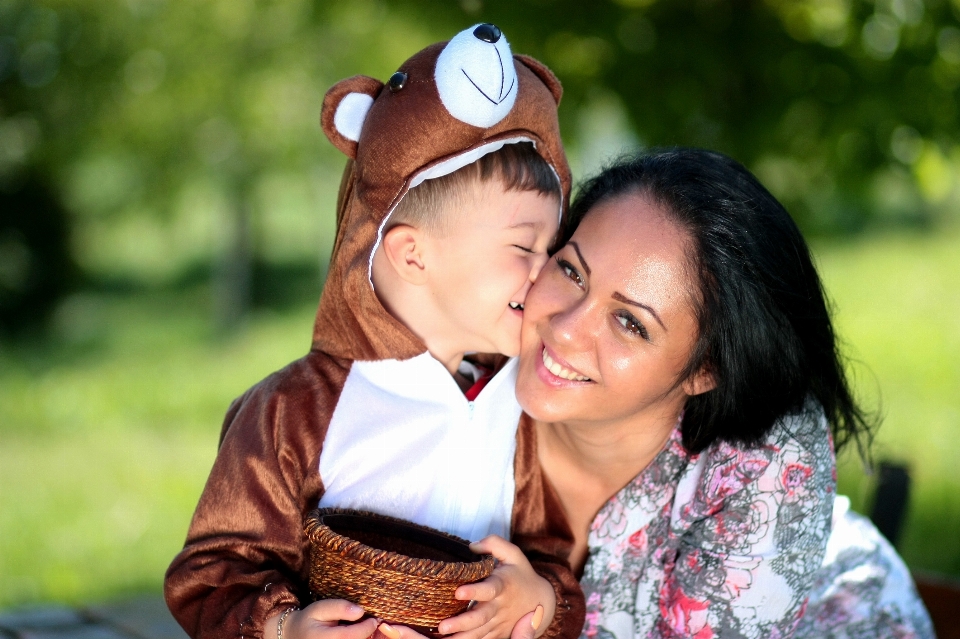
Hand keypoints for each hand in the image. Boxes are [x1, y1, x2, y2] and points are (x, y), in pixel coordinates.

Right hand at [265, 600, 378, 638]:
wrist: (294, 636)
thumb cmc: (309, 620)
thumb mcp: (320, 608)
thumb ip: (339, 608)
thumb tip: (361, 611)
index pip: (351, 636)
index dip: (367, 627)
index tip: (374, 618)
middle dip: (369, 635)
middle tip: (375, 623)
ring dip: (365, 638)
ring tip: (367, 629)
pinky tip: (360, 635)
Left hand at [437, 536, 555, 638]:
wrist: (541, 601)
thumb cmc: (521, 573)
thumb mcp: (513, 553)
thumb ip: (494, 544)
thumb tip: (472, 546)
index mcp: (503, 585)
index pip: (489, 589)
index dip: (475, 591)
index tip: (458, 592)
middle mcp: (500, 606)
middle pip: (481, 617)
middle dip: (462, 622)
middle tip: (443, 626)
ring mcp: (499, 622)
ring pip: (480, 633)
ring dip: (461, 636)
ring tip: (443, 637)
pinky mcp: (498, 633)